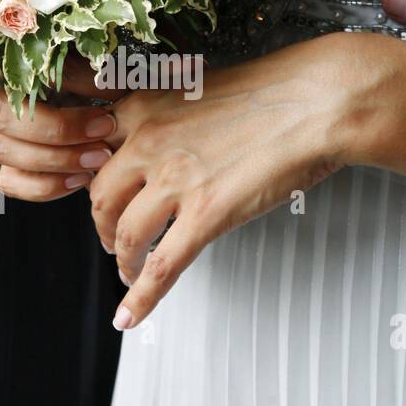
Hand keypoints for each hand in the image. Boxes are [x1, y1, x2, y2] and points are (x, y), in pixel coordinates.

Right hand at [0, 57, 122, 200]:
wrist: (113, 120)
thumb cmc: (107, 91)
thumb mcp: (104, 75)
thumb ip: (86, 74)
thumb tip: (71, 77)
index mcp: (17, 68)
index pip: (18, 84)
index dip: (59, 107)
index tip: (103, 120)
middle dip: (55, 136)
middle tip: (100, 147)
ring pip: (1, 150)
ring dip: (53, 163)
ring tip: (94, 164)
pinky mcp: (8, 167)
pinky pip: (10, 182)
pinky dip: (44, 186)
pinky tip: (78, 179)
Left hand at [88, 34, 371, 328]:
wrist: (319, 100)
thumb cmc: (274, 90)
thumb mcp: (199, 88)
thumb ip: (167, 115)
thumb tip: (162, 141)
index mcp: (144, 108)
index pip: (88, 150)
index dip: (86, 179)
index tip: (92, 193)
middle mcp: (148, 142)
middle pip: (99, 198)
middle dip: (103, 226)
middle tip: (114, 238)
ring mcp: (175, 180)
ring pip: (126, 236)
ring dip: (124, 261)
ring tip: (130, 271)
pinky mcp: (206, 214)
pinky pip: (161, 268)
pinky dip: (141, 298)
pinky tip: (130, 317)